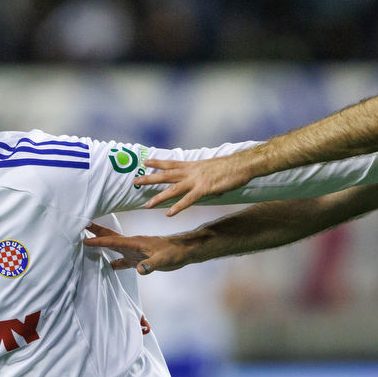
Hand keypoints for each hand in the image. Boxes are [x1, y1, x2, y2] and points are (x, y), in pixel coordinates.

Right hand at [83, 221, 211, 275]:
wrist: (184, 251)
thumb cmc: (174, 253)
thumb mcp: (164, 259)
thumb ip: (151, 264)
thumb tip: (139, 269)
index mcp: (135, 242)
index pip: (113, 241)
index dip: (98, 240)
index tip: (84, 238)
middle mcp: (131, 244)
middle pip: (109, 237)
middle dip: (95, 232)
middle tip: (80, 225)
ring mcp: (134, 251)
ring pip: (113, 246)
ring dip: (101, 244)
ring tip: (87, 241)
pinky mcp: (138, 259)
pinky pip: (121, 259)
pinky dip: (112, 261)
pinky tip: (105, 265)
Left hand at [134, 154, 255, 215]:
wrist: (242, 164)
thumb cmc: (231, 167)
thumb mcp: (213, 170)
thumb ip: (205, 179)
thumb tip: (207, 188)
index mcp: (193, 166)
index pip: (171, 163)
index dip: (157, 162)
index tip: (145, 162)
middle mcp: (191, 172)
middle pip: (166, 175)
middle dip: (149, 178)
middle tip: (135, 181)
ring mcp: (197, 180)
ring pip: (173, 189)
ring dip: (159, 197)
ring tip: (146, 204)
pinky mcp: (204, 189)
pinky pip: (188, 200)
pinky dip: (178, 207)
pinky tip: (169, 213)